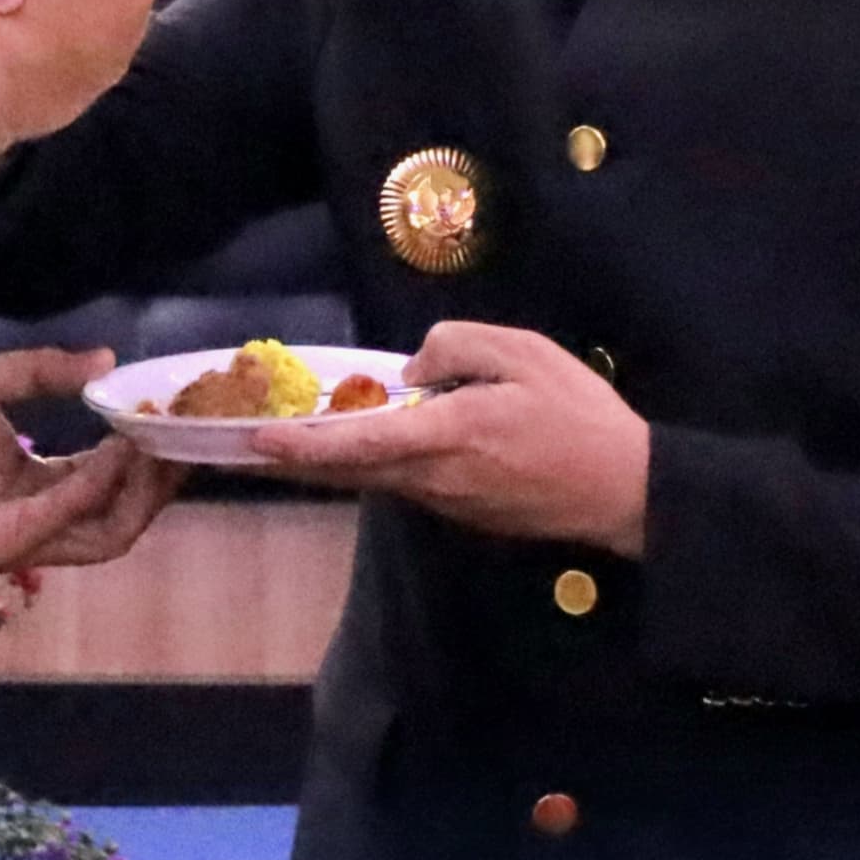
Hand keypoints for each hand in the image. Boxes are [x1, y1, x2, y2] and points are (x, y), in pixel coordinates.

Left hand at [0, 348, 184, 574]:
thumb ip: (43, 372)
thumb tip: (107, 359)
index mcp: (39, 480)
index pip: (111, 479)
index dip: (147, 457)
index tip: (175, 422)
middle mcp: (40, 513)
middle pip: (120, 514)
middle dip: (158, 484)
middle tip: (184, 443)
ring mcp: (21, 535)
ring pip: (103, 533)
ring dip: (136, 495)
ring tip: (157, 450)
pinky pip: (57, 524)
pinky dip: (88, 491)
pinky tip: (110, 454)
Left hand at [246, 318, 648, 554]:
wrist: (625, 491)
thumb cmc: (579, 415)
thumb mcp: (525, 353)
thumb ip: (457, 347)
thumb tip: (410, 371)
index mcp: (449, 436)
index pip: (361, 443)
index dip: (304, 444)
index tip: (256, 440)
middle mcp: (434, 478)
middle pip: (346, 471)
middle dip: (288, 459)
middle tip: (234, 444)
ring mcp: (444, 502)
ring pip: (368, 480)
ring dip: (321, 463)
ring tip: (275, 439)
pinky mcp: (457, 512)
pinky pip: (397, 483)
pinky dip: (362, 466)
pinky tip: (346, 446)